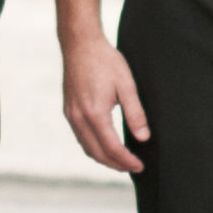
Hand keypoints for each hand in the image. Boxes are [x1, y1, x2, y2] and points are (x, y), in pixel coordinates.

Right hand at [61, 30, 150, 174]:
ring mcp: (71, 115)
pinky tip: (105, 146)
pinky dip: (94, 148)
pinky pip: (80, 138)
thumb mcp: (126, 85)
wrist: (80, 44)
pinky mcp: (69, 111)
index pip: (112, 148)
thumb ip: (135, 113)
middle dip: (116, 165)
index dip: (127, 161)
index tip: (140, 166)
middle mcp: (79, 118)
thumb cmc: (105, 60)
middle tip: (133, 168)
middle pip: (97, 154)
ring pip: (87, 148)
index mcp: (95, 113)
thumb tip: (144, 138)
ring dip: (104, 159)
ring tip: (121, 161)